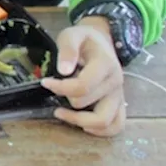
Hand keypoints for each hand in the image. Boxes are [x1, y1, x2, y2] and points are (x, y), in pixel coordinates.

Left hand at [42, 19, 125, 135]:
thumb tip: (63, 71)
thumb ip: (68, 49)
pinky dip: (100, 131)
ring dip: (79, 121)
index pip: (83, 86)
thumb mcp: (72, 35)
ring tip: (61, 112)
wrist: (103, 41)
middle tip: (53, 91)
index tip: (45, 83)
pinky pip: (117, 125)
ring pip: (105, 121)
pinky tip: (82, 124)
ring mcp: (119, 95)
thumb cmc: (85, 39)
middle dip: (64, 98)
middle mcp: (115, 83)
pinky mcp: (119, 104)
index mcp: (106, 65)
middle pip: (86, 103)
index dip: (60, 88)